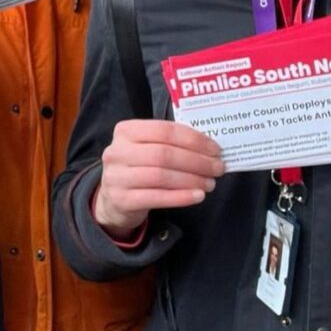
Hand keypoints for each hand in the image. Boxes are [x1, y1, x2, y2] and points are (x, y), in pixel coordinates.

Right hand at [93, 119, 224, 236]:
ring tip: (210, 183)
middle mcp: (117, 151)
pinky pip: (157, 198)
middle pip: (164, 154)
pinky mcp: (122, 200)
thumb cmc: (138, 167)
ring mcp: (116, 177)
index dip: (193, 139)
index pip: (164, 130)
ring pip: (161, 176)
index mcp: (126, 131)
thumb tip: (209, 148)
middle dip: (196, 161)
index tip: (215, 149)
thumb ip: (170, 143)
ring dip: (191, 179)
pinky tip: (198, 196)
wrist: (113, 198)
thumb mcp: (146, 148)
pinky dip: (181, 197)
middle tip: (217, 168)